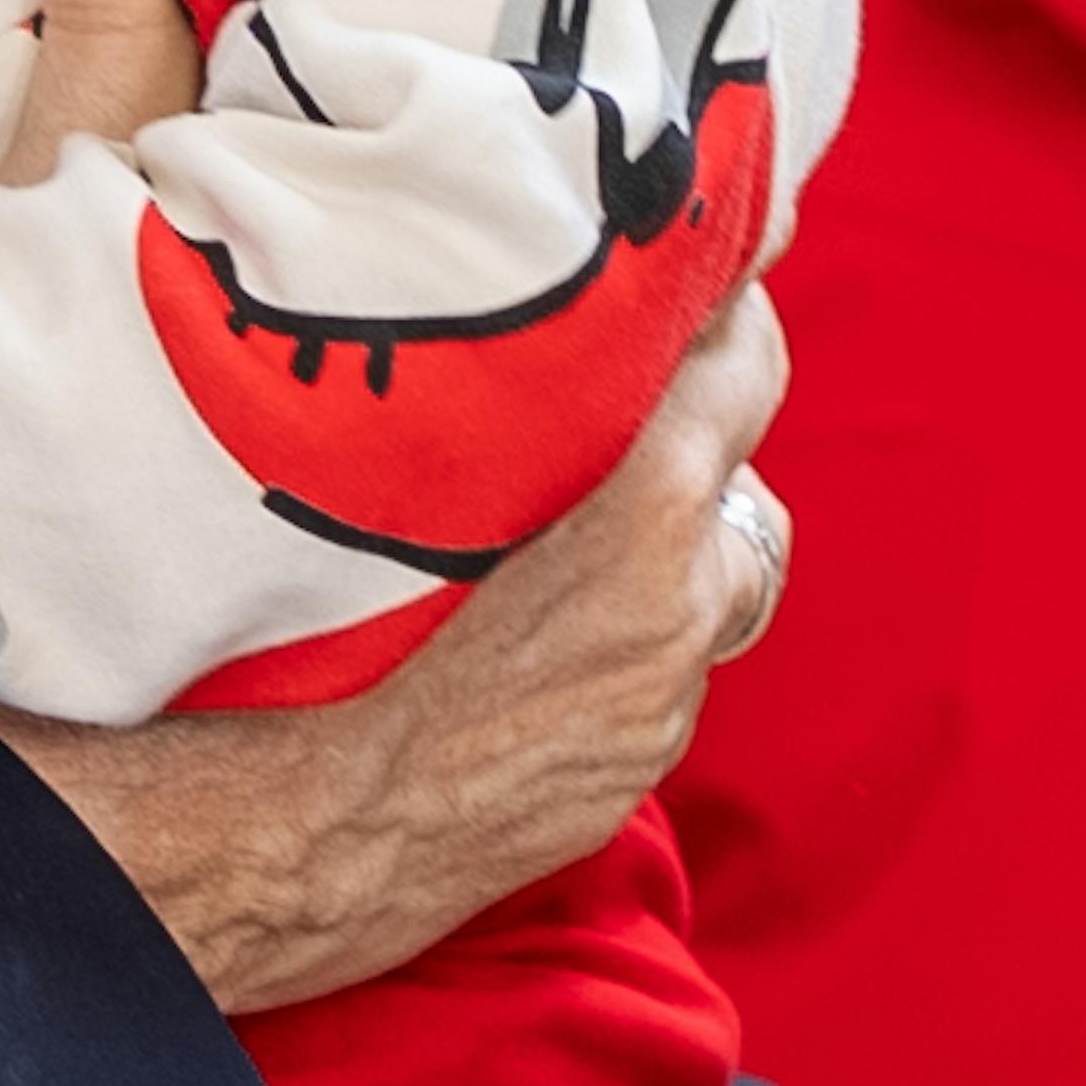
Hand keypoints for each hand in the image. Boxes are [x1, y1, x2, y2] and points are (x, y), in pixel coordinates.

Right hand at [0, 290, 791, 1018]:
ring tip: (596, 508)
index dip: (725, 309)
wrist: (338, 826)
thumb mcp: (432, 489)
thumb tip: (522, 318)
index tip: (701, 259)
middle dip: (704, 429)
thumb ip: (513, 403)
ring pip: (726, 571)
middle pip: (746, 472)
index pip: (739, 367)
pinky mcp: (647, 752)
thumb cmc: (339, 648)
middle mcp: (680, 595)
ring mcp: (671, 685)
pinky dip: (642, 620)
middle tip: (637, 384)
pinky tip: (560, 613)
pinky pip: (676, 654)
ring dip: (685, 536)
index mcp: (642, 512)